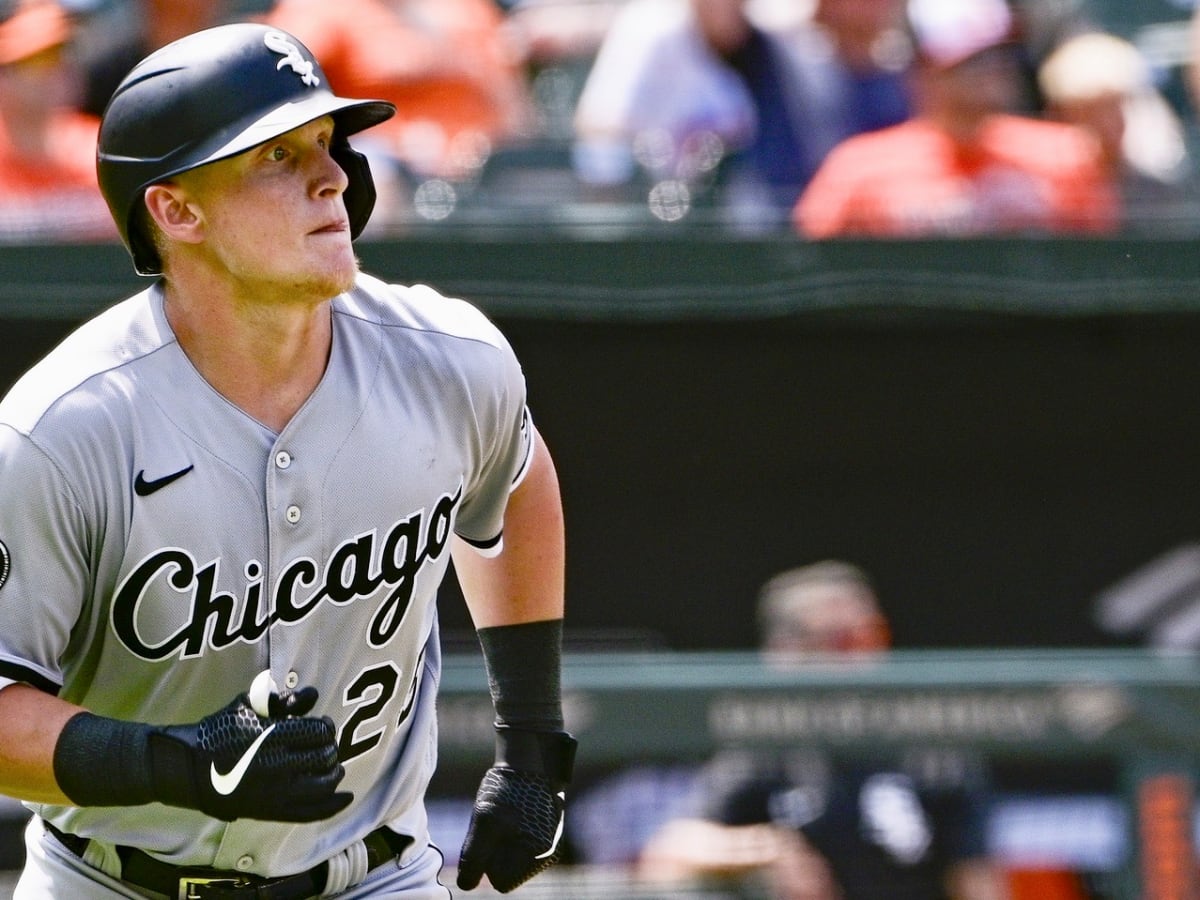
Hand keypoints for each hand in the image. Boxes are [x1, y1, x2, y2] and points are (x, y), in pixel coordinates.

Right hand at [148, 684, 352, 821]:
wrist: (190, 768)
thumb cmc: (221, 731)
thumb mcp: (248, 705)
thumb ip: (283, 699)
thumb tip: (313, 695)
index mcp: (270, 737)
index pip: (319, 733)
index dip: (326, 727)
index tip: (322, 724)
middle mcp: (275, 767)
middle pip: (325, 758)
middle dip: (329, 748)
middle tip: (324, 744)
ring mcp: (274, 794)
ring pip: (323, 785)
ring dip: (333, 772)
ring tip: (332, 765)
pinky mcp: (270, 812)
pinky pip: (309, 813)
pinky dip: (332, 805)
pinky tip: (346, 797)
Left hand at [457, 728, 575, 892]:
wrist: (530, 759)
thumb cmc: (507, 790)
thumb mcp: (483, 822)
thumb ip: (474, 858)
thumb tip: (466, 885)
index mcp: (534, 856)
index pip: (501, 881)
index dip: (489, 862)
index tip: (489, 836)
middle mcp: (547, 854)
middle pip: (509, 870)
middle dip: (498, 853)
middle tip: (497, 824)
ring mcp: (550, 843)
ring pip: (516, 858)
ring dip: (506, 843)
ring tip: (507, 816)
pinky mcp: (550, 831)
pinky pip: (525, 845)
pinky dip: (517, 834)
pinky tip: (516, 813)